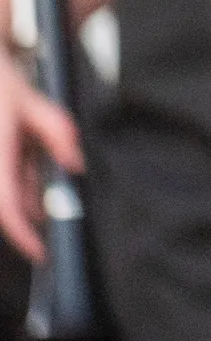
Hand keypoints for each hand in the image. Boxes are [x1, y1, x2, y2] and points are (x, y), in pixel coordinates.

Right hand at [0, 67, 81, 262]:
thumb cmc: (5, 89)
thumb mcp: (38, 105)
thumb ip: (59, 134)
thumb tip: (74, 166)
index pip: (5, 206)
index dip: (21, 233)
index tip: (39, 251)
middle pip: (6, 205)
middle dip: (29, 215)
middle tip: (51, 216)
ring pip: (6, 195)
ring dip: (24, 195)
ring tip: (36, 168)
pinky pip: (6, 183)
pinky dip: (19, 182)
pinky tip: (28, 164)